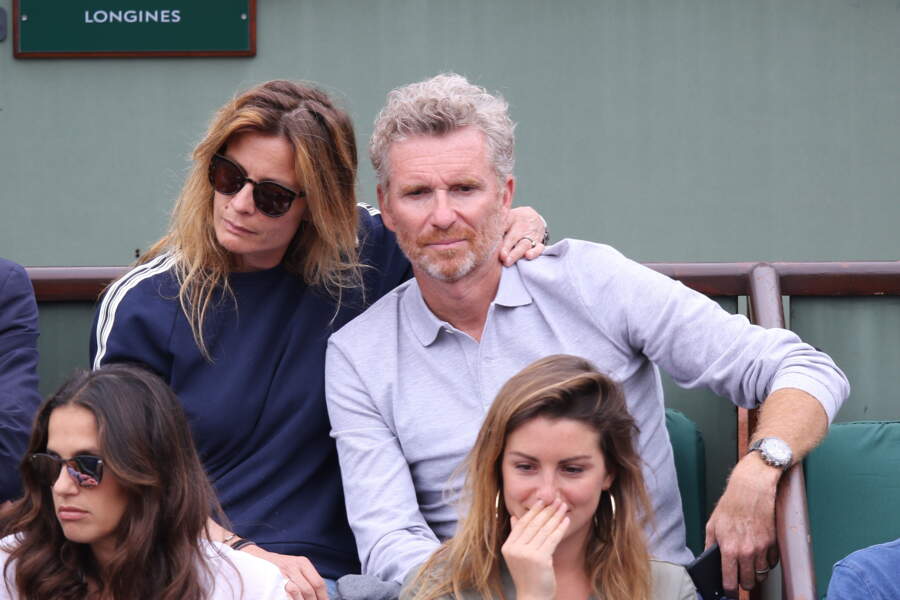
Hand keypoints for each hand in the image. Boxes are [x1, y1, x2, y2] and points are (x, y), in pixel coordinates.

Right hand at [242, 544, 327, 599]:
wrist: (255, 558)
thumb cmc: (278, 566)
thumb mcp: (294, 567)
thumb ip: (306, 578)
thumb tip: (319, 595)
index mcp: (303, 563)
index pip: (318, 583)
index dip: (322, 597)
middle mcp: (294, 566)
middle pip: (309, 590)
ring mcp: (282, 572)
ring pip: (297, 592)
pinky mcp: (272, 579)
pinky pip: (284, 594)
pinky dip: (290, 599)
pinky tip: (290, 599)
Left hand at [500, 206, 546, 265]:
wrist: (532, 217)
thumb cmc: (513, 220)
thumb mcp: (505, 217)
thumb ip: (496, 223)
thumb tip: (478, 228)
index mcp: (511, 219)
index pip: (504, 227)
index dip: (500, 237)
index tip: (497, 249)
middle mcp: (521, 227)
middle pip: (514, 238)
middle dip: (508, 249)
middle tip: (503, 258)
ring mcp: (530, 235)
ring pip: (525, 244)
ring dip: (518, 253)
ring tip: (510, 260)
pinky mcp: (538, 242)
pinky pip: (539, 247)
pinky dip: (535, 252)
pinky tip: (529, 256)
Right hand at [501, 498, 569, 599]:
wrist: (532, 597)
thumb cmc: (527, 576)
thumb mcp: (518, 555)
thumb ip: (516, 536)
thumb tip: (515, 518)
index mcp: (508, 547)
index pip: (522, 524)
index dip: (533, 511)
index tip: (542, 501)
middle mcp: (515, 549)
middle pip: (533, 525)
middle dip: (546, 511)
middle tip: (556, 500)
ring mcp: (527, 554)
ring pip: (544, 530)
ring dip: (555, 516)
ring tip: (563, 507)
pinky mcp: (540, 559)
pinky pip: (552, 539)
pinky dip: (560, 529)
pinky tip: (566, 521)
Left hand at [704, 454, 780, 594]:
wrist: (751, 490)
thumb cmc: (731, 505)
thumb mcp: (712, 525)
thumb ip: (709, 545)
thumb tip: (708, 560)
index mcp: (729, 548)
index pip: (730, 581)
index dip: (729, 591)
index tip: (729, 593)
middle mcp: (747, 551)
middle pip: (748, 582)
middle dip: (743, 584)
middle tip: (739, 580)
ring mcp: (762, 548)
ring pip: (761, 574)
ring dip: (755, 574)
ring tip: (748, 568)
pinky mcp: (773, 543)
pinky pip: (772, 563)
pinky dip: (766, 563)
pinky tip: (759, 556)